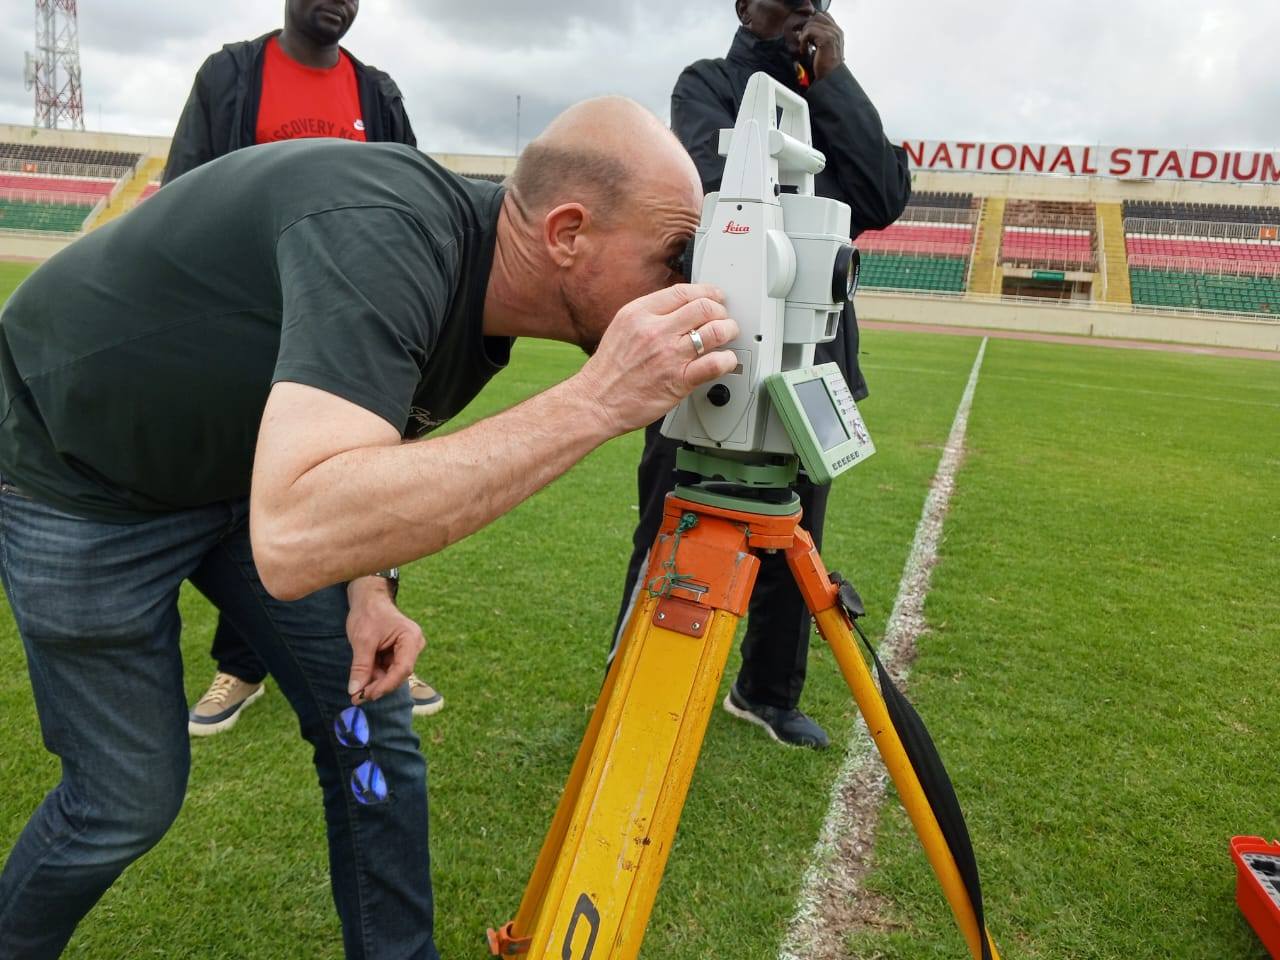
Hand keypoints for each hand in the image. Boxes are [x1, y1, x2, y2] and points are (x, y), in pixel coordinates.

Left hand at [345, 575, 424, 704]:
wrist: (368, 599)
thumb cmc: (368, 613)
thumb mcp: (362, 640)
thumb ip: (361, 666)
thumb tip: (354, 691)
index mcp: (411, 638)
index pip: (403, 668)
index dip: (386, 685)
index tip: (367, 695)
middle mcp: (413, 646)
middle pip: (398, 674)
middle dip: (378, 686)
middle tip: (357, 697)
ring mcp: (406, 651)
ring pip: (391, 674)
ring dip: (374, 683)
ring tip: (356, 692)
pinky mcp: (397, 654)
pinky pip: (387, 670)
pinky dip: (374, 676)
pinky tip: (361, 682)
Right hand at [574, 283, 738, 435]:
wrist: (597, 401)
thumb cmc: (609, 369)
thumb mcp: (623, 327)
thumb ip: (650, 315)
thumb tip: (680, 308)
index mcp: (639, 313)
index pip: (683, 292)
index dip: (707, 292)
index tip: (715, 297)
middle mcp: (655, 330)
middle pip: (704, 307)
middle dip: (720, 311)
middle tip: (723, 318)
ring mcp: (668, 355)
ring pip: (715, 331)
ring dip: (728, 331)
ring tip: (727, 336)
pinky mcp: (679, 380)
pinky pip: (715, 364)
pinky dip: (727, 360)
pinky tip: (725, 361)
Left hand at [801, 12, 844, 82]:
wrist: (830, 79)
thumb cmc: (825, 68)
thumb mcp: (821, 49)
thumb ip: (817, 37)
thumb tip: (804, 31)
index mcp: (837, 32)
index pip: (823, 16)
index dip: (812, 24)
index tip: (806, 37)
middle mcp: (836, 31)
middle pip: (817, 17)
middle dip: (807, 28)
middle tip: (804, 42)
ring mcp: (833, 34)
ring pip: (812, 22)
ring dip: (804, 35)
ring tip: (805, 48)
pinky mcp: (827, 38)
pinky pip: (809, 31)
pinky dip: (803, 40)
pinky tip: (804, 51)